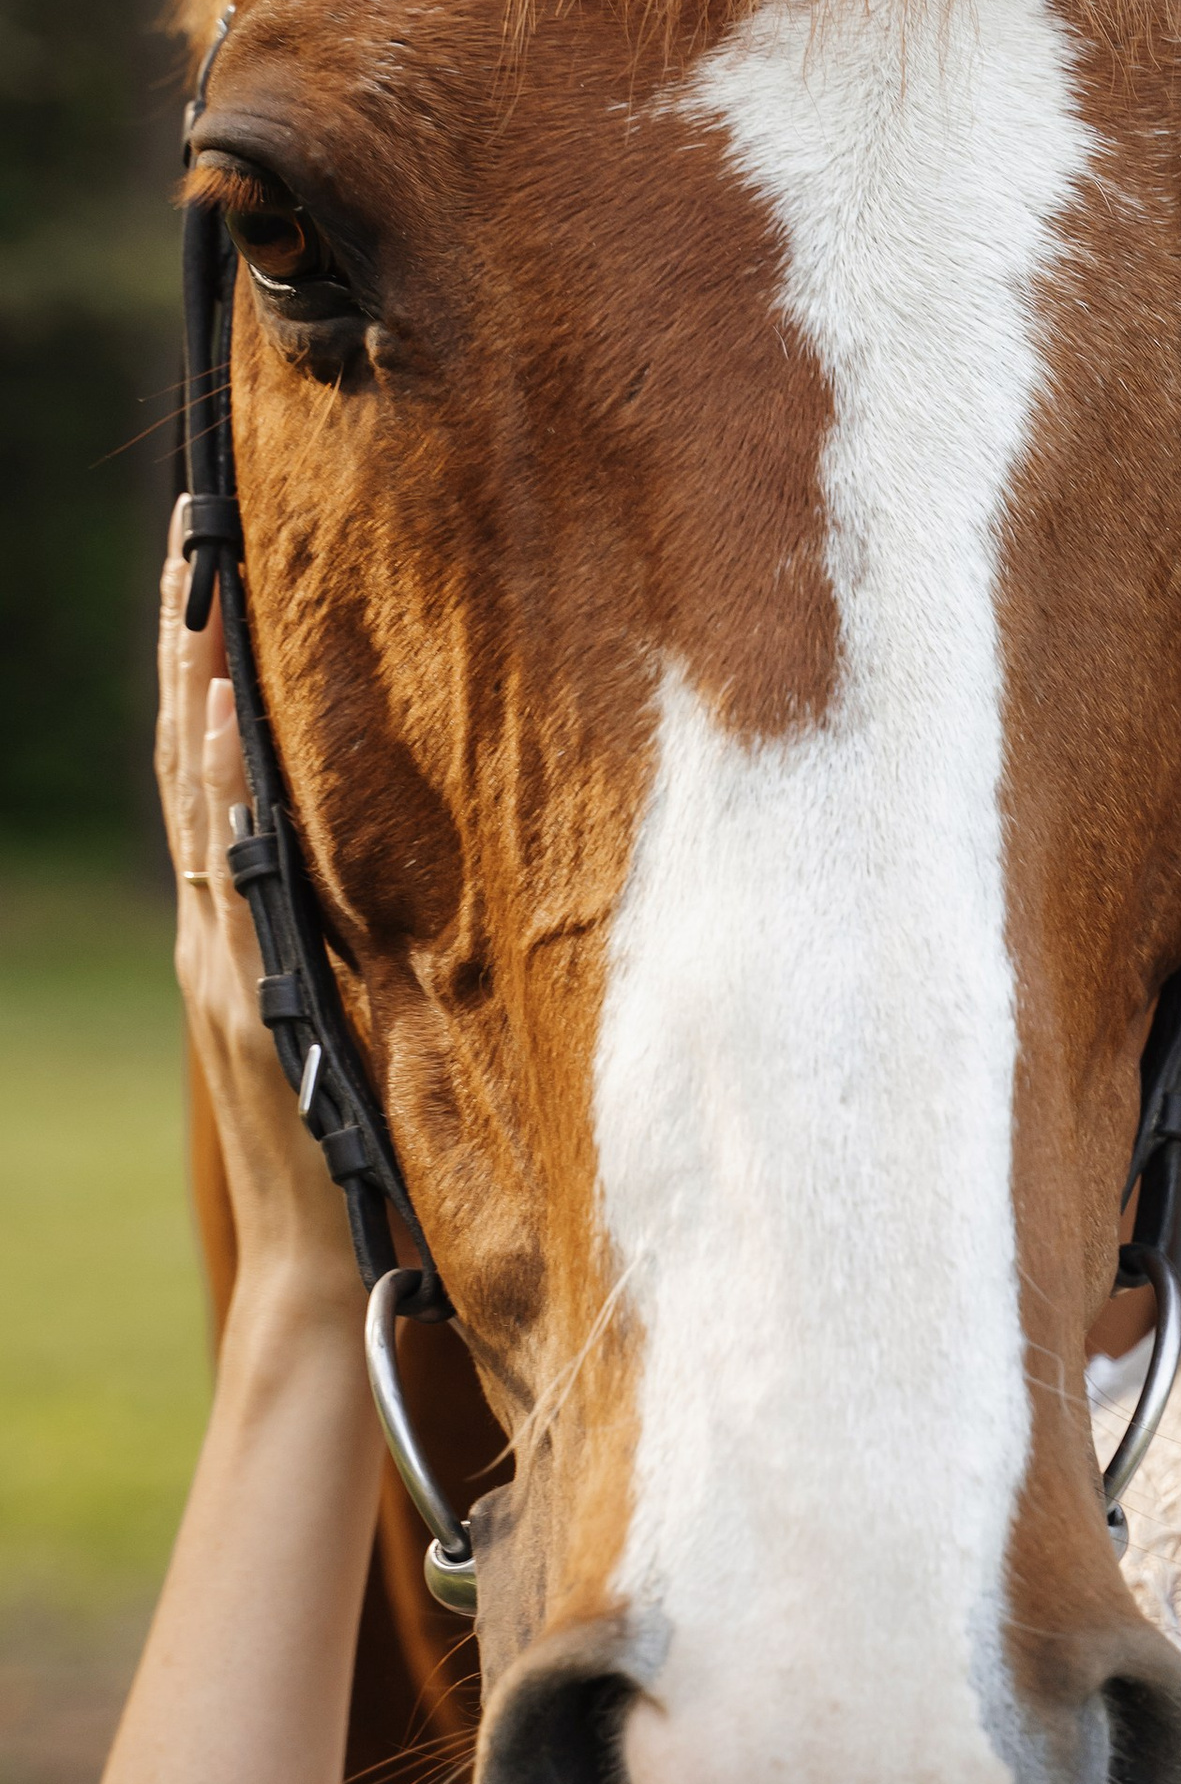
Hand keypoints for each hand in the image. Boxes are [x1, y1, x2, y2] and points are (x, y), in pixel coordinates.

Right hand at [156, 507, 354, 1308]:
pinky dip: (216, 784)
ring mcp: (219, 957)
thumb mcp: (348, 1019)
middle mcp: (214, 929)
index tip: (213, 564)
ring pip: (194, 794)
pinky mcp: (243, 992)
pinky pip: (224, 866)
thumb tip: (392, 865)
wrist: (331, 1263)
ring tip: (197, 577)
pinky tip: (219, 710)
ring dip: (191, 680)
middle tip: (190, 520)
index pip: (213, 772)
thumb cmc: (354, 1153)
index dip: (206, 669)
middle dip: (185, 636)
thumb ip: (346, 945)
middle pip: (188, 755)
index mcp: (237, 928)